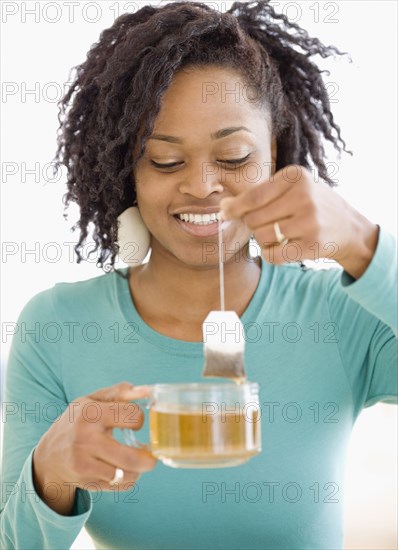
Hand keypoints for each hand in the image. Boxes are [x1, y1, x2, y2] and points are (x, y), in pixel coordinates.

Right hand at [33, 382, 156, 514]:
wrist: (49, 455)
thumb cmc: (77, 421)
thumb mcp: (93, 400)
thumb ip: (120, 392)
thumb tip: (147, 391)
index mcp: (90, 413)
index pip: (131, 417)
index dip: (139, 419)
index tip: (135, 421)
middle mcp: (85, 439)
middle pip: (131, 457)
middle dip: (148, 459)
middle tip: (150, 454)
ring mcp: (84, 463)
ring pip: (126, 475)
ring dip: (138, 469)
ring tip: (137, 461)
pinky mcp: (85, 482)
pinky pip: (118, 486)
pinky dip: (128, 479)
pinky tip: (123, 469)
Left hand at [220, 165, 378, 278]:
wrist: (348, 227)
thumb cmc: (311, 205)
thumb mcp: (292, 189)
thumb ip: (259, 195)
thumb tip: (223, 207)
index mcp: (296, 177)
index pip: (254, 196)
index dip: (235, 207)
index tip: (224, 212)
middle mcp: (304, 196)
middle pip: (254, 218)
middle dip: (253, 224)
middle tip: (265, 224)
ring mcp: (310, 221)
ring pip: (262, 236)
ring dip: (263, 239)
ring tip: (278, 234)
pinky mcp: (312, 245)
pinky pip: (273, 255)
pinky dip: (270, 254)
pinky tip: (280, 247)